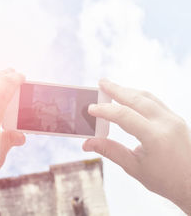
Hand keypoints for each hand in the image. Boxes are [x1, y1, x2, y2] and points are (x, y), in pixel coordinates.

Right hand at [83, 79, 190, 213]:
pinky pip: (155, 102)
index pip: (124, 116)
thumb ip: (110, 150)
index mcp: (155, 137)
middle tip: (101, 83)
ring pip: (147, 97)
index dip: (105, 110)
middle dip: (116, 90)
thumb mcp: (133, 167)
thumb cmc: (165, 180)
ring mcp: (173, 119)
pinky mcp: (176, 119)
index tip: (91, 109)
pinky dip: (139, 97)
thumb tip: (87, 143)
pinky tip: (128, 98)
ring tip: (112, 88)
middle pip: (136, 99)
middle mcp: (166, 124)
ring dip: (128, 91)